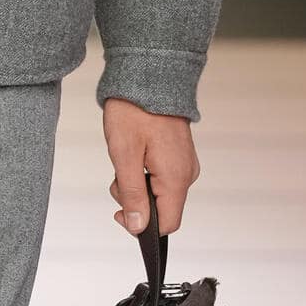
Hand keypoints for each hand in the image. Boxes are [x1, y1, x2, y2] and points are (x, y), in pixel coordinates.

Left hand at [101, 98, 199, 236]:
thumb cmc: (134, 112)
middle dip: (135, 201)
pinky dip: (143, 175)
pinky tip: (134, 155)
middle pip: (162, 210)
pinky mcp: (179, 157)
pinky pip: (161, 179)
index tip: (119, 211)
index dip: (142, 227)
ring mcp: (185, 165)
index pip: (167, 224)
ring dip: (136, 187)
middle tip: (118, 177)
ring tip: (124, 160)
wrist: (148, 78)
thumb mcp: (124, 156)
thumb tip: (137, 227)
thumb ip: (132, 195)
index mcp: (176, 178)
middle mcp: (187, 174)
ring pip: (159, 195)